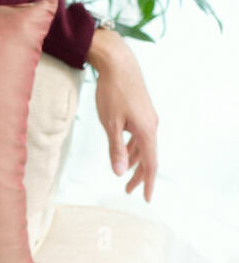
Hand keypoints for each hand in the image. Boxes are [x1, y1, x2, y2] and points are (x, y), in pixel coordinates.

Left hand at [88, 29, 158, 200]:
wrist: (118, 63)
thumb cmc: (112, 92)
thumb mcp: (110, 124)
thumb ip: (116, 149)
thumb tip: (120, 172)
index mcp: (146, 131)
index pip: (150, 164)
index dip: (147, 182)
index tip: (146, 199)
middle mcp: (151, 125)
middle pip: (148, 157)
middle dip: (139, 176)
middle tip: (129, 191)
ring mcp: (147, 118)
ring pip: (143, 146)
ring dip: (135, 161)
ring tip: (124, 175)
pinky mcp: (141, 112)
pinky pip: (140, 136)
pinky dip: (133, 147)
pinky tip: (124, 150)